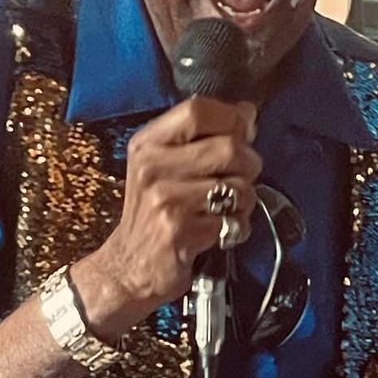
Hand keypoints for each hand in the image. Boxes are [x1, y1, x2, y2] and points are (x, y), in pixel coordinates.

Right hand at [72, 97, 260, 338]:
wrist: (127, 267)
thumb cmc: (152, 213)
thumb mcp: (163, 166)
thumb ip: (202, 137)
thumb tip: (247, 112)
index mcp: (147, 144)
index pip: (197, 110)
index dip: (231, 117)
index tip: (243, 132)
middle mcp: (152, 167)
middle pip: (228, 147)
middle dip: (249, 164)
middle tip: (239, 178)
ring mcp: (166, 200)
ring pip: (239, 186)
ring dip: (245, 200)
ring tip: (226, 208)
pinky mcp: (181, 231)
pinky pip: (235, 220)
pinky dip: (238, 227)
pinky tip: (220, 230)